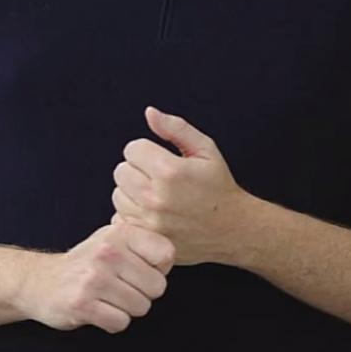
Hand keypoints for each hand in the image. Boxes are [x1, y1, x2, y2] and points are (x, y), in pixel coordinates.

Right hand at [17, 222, 173, 332]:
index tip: (143, 270)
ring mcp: (94, 278)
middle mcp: (108, 252)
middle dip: (143, 293)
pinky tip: (99, 310)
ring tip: (109, 298)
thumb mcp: (112, 240)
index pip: (166, 254)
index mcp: (120, 233)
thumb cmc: (85, 263)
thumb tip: (169, 259)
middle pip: (157, 287)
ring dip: (127, 309)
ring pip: (140, 307)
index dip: (159, 269)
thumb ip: (142, 244)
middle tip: (122, 288)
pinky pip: (120, 323)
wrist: (40, 281)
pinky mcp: (82, 304)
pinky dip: (113, 322)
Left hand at [111, 106, 247, 264]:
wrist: (232, 228)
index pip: (132, 149)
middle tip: (157, 176)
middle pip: (121, 171)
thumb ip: (175, 128)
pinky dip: (132, 213)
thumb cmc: (219, 187)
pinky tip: (152, 212)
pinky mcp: (146, 238)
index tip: (159, 158)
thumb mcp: (205, 149)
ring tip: (156, 194)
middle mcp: (156, 197)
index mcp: (169, 171)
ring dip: (132, 192)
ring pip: (118, 195)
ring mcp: (149, 221)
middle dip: (136, 169)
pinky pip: (120, 217)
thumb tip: (150, 113)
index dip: (145, 150)